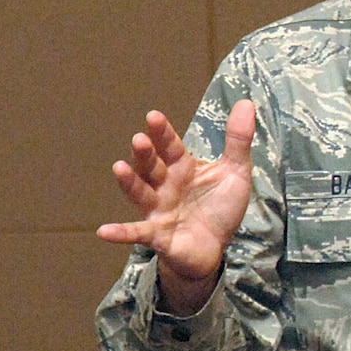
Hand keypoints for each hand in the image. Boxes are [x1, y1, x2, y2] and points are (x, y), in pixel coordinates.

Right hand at [98, 103, 255, 314]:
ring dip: (130, 182)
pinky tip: (103, 231)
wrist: (215, 247)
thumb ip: (238, 140)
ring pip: (141, 193)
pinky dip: (121, 233)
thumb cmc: (218, 207)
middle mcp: (164, 186)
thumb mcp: (235, 171)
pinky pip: (137, 233)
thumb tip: (246, 102)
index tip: (154, 116)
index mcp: (182, 168)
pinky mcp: (158, 235)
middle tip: (140, 139)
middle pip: (151, 166)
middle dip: (145, 153)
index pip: (170, 146)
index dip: (162, 133)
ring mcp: (158, 210)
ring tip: (119, 168)